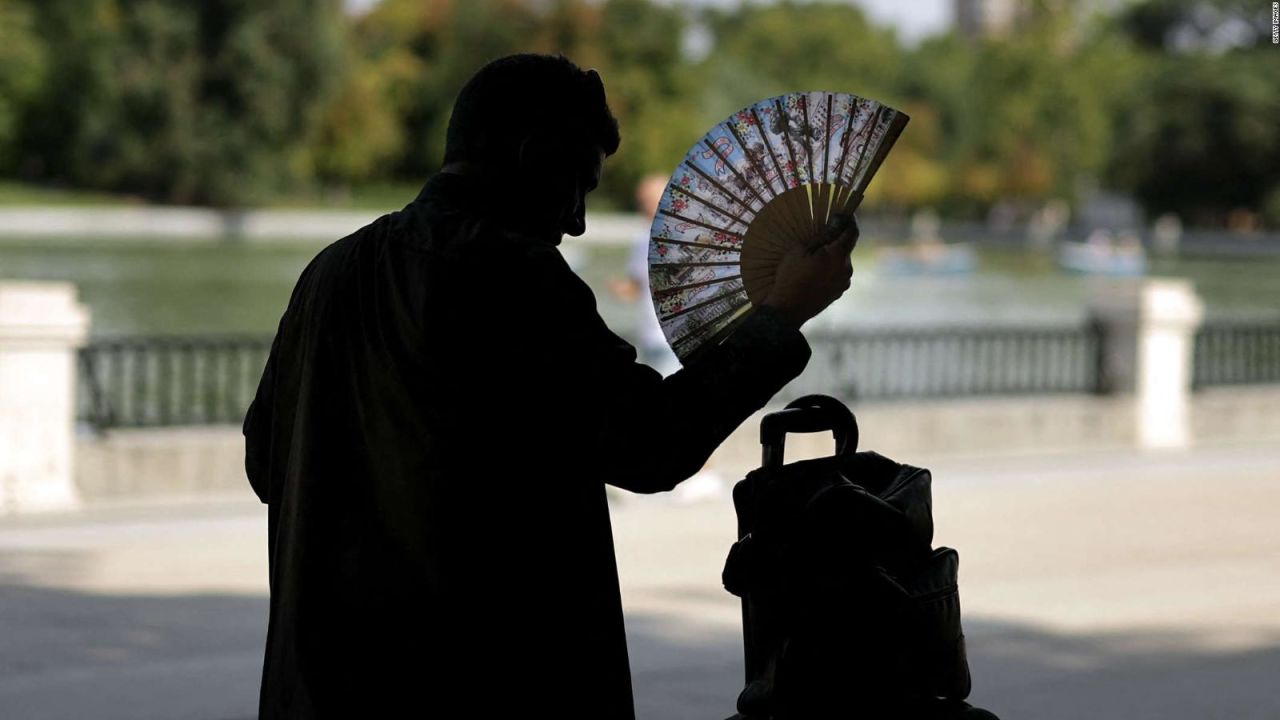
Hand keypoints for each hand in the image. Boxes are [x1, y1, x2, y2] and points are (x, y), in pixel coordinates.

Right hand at [760, 214, 858, 329]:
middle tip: (823, 235)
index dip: (850, 220)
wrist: (788, 309)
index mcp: (838, 256)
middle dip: (838, 239)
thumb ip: (822, 236)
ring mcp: (844, 283)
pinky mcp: (838, 292)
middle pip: (846, 248)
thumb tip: (837, 222)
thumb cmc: (791, 276)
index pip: (852, 232)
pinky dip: (831, 269)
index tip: (845, 213)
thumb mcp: (801, 250)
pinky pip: (838, 275)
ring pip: (842, 262)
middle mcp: (846, 269)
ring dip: (833, 256)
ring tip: (815, 257)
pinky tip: (815, 272)